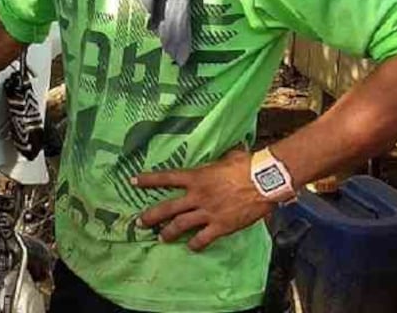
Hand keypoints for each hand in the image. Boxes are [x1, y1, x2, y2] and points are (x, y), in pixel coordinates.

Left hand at [134, 148, 274, 251]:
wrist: (264, 181)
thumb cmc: (247, 165)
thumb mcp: (228, 156)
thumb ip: (219, 159)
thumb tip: (226, 150)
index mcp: (196, 177)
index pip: (166, 177)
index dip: (147, 179)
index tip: (132, 181)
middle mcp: (197, 196)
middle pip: (167, 208)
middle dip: (151, 216)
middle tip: (140, 222)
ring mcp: (207, 212)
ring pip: (180, 225)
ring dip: (168, 233)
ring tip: (160, 238)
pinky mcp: (220, 226)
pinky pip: (203, 238)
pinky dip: (195, 244)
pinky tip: (191, 247)